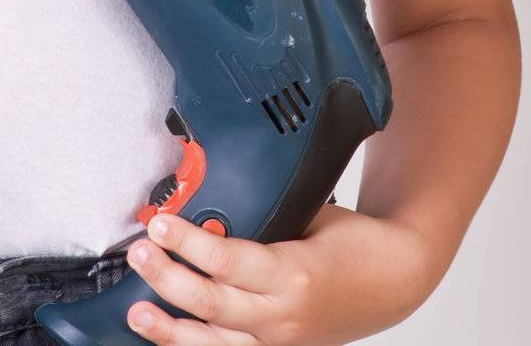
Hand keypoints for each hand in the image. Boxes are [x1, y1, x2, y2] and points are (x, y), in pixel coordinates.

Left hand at [123, 204, 430, 343]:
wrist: (394, 280)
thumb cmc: (356, 243)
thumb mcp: (312, 213)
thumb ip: (266, 212)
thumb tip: (216, 198)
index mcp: (294, 273)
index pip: (227, 262)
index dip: (187, 243)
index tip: (160, 223)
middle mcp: (283, 315)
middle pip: (212, 304)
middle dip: (167, 278)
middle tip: (139, 252)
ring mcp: (280, 341)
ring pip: (214, 341)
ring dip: (170, 328)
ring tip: (137, 311)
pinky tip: (170, 337)